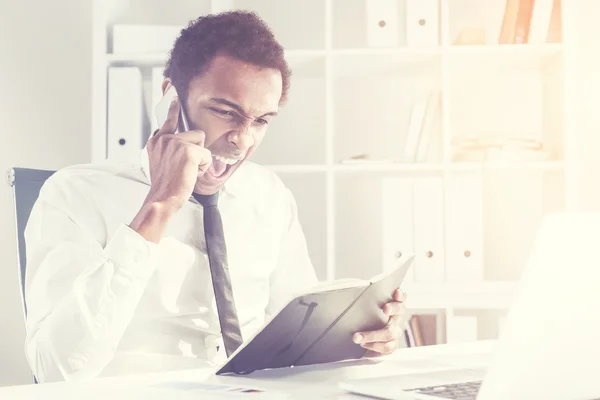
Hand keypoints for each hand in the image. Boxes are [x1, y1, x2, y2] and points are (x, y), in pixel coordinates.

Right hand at [129, 96, 211, 242]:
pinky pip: (206, 156)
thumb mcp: (163, 161)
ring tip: (187, 171)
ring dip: (200, 159)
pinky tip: (190, 174)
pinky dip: (203, 167)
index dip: (172, 105)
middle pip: (195, 134)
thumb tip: (186, 140)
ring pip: (202, 144)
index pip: (168, 117)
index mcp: (157, 140)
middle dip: (196, 151)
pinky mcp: (187, 151)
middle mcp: (164, 138)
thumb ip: (170, 147)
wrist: (163, 198)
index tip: (172, 88)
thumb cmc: (166, 183)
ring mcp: (175, 143)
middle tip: (184, 167)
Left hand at [352, 288, 406, 355]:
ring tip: (357, 337)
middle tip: (384, 309)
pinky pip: (387, 347)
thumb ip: (362, 300)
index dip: (401, 294)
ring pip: (390, 333)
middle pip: (400, 311)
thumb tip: (352, 292)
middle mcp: (395, 318)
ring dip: (372, 335)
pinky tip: (363, 344)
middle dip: (393, 308)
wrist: (359, 338)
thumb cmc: (361, 318)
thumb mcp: (361, 307)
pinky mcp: (391, 345)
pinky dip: (373, 346)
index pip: (400, 297)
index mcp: (391, 305)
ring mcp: (394, 332)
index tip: (397, 292)